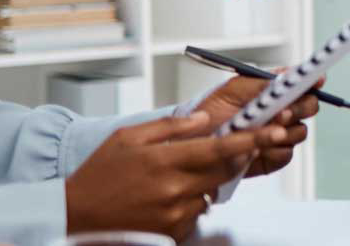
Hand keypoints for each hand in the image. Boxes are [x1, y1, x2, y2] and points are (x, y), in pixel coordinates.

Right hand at [64, 110, 265, 239]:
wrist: (75, 215)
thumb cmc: (99, 174)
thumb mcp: (127, 137)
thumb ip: (170, 127)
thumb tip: (205, 119)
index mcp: (164, 160)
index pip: (221, 148)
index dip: (252, 139)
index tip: (274, 131)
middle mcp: (174, 189)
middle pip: (225, 170)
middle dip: (234, 157)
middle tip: (230, 148)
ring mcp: (175, 213)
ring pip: (211, 191)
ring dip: (204, 181)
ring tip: (169, 179)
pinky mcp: (174, 230)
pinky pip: (196, 211)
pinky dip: (189, 201)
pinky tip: (162, 197)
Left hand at [191, 72, 320, 179]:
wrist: (192, 142)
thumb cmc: (211, 111)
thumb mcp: (233, 90)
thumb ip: (262, 82)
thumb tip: (288, 74)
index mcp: (275, 94)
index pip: (303, 85)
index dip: (313, 81)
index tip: (315, 80)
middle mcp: (282, 113)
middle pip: (309, 107)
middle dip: (299, 108)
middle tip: (281, 112)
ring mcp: (279, 136)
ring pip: (300, 132)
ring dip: (285, 131)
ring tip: (263, 130)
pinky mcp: (273, 158)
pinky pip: (285, 155)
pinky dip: (273, 151)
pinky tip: (257, 148)